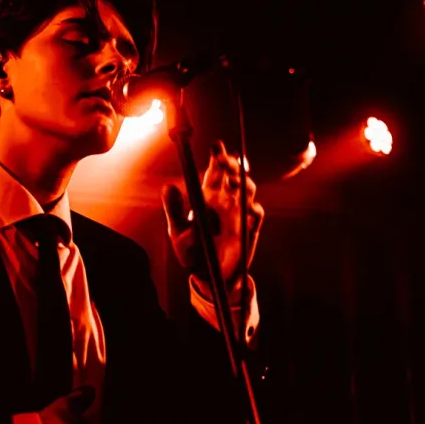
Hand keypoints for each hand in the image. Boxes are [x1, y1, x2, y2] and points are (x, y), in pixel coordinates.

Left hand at [163, 140, 264, 285]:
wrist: (208, 277)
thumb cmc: (192, 252)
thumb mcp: (178, 231)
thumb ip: (174, 209)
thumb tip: (168, 187)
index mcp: (209, 196)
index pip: (215, 172)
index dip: (218, 157)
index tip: (216, 146)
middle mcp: (226, 201)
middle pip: (234, 176)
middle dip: (232, 165)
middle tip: (226, 160)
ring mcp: (240, 214)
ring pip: (248, 190)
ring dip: (244, 182)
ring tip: (235, 179)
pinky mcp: (250, 231)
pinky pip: (256, 216)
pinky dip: (254, 210)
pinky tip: (249, 207)